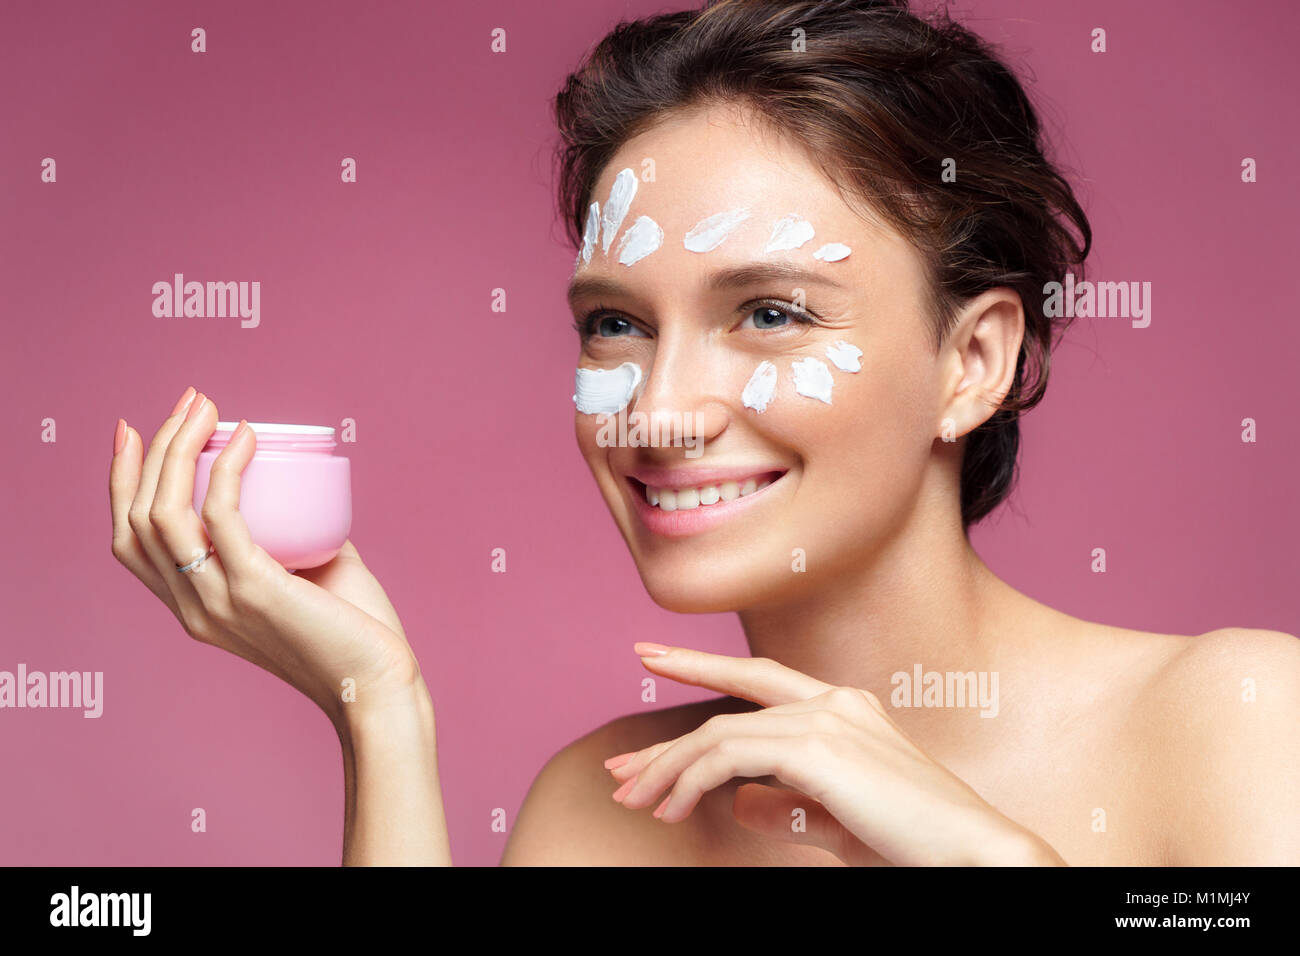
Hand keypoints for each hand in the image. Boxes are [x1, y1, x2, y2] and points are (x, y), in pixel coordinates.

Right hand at [109, 387, 421, 728]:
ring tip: (207, 407)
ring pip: (165, 512)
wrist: (378, 685)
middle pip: (137, 518)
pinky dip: (229, 467)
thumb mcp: (309, 575)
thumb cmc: (354, 633)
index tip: (137, 431)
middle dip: (155, 449)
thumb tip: (299, 488)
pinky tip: (246, 436)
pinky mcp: (253, 589)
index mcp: (195, 608)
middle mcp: (192, 607)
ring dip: (180, 448)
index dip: (122, 483)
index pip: (131, 540)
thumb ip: (295, 535)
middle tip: (189, 402)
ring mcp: (217, 600)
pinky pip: (221, 514)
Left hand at [605, 643, 1065, 865]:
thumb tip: (736, 801)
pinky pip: (729, 758)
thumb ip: (785, 803)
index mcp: (844, 707)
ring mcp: (827, 719)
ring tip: (635, 802)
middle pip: (727, 703)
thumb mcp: (835, 819)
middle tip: (619, 769)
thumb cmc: (914, 844)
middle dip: (667, 737)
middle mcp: (833, 701)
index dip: (701, 666)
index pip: (757, 679)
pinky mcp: (819, 748)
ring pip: (718, 734)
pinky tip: (673, 810)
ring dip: (668, 770)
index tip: (652, 659)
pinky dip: (690, 781)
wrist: (972, 855)